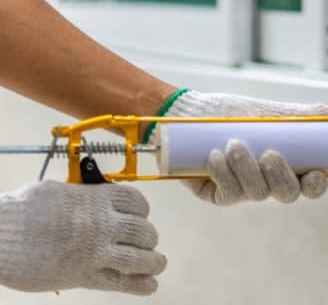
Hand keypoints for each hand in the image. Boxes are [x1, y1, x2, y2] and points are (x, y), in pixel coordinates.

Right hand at [0, 181, 165, 294]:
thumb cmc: (20, 211)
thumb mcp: (55, 192)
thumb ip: (80, 196)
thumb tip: (91, 196)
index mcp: (96, 199)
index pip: (136, 201)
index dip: (142, 210)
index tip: (141, 216)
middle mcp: (102, 224)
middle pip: (142, 231)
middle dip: (148, 238)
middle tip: (147, 243)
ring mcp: (94, 251)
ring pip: (139, 258)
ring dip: (153, 262)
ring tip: (158, 264)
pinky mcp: (83, 276)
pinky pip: (121, 282)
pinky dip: (140, 285)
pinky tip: (150, 286)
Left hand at [164, 90, 327, 205]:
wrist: (189, 112)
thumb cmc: (230, 112)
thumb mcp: (265, 111)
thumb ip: (296, 115)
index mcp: (288, 164)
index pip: (310, 185)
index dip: (316, 185)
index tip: (314, 172)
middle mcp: (268, 181)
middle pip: (288, 195)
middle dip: (281, 177)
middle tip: (269, 154)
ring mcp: (244, 190)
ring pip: (257, 193)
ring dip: (247, 169)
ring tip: (234, 143)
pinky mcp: (218, 194)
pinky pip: (228, 193)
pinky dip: (224, 174)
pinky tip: (215, 156)